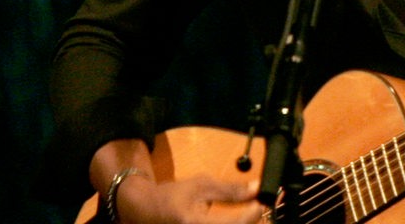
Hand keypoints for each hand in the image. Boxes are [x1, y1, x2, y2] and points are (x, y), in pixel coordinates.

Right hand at [115, 173, 266, 223]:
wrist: (145, 212)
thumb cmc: (173, 196)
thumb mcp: (200, 185)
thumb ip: (230, 190)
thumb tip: (257, 188)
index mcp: (193, 223)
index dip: (251, 215)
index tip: (259, 203)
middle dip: (248, 222)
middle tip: (255, 211)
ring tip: (245, 215)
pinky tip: (234, 221)